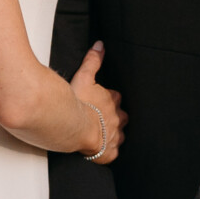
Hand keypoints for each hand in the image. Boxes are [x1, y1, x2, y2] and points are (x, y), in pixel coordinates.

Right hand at [67, 42, 125, 163]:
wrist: (78, 127)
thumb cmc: (80, 103)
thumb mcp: (84, 77)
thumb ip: (93, 61)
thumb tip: (100, 45)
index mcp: (113, 100)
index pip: (115, 98)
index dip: (109, 99)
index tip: (101, 101)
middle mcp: (118, 118)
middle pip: (121, 116)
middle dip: (115, 117)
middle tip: (103, 118)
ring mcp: (115, 136)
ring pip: (119, 135)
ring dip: (114, 134)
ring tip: (105, 135)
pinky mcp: (109, 152)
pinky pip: (112, 153)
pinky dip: (109, 152)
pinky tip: (103, 151)